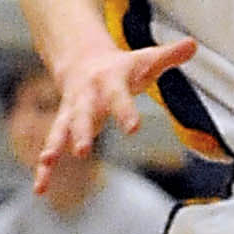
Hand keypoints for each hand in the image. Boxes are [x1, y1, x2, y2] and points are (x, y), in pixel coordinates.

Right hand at [37, 34, 192, 180]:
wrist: (81, 60)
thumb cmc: (121, 67)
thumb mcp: (144, 60)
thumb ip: (167, 56)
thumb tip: (193, 44)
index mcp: (108, 81)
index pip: (118, 97)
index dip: (125, 111)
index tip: (133, 128)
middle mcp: (86, 98)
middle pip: (82, 115)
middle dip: (80, 132)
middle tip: (81, 150)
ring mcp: (71, 113)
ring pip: (60, 131)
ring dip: (54, 147)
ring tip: (46, 163)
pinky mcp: (63, 127)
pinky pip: (52, 148)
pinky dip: (44, 170)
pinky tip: (40, 189)